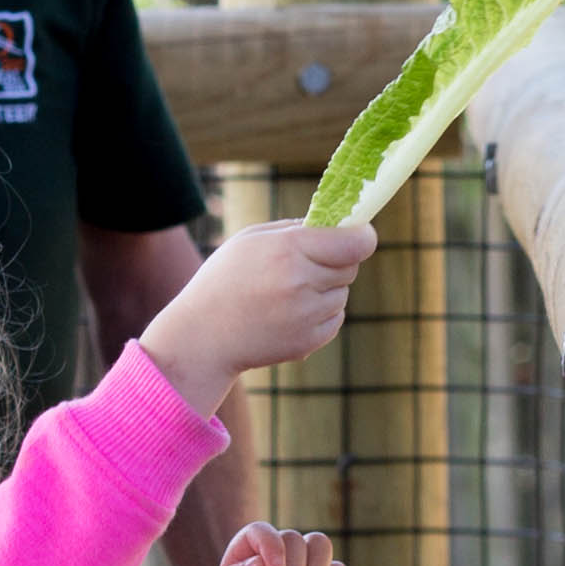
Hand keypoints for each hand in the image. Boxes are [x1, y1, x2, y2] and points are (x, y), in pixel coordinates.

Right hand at [138, 221, 377, 409]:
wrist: (202, 336)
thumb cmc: (225, 280)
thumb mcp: (251, 240)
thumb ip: (296, 229)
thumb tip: (336, 224)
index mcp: (288, 250)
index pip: (355, 242)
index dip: (362, 236)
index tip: (359, 235)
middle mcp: (301, 282)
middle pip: (350, 266)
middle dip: (335, 262)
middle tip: (303, 265)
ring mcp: (307, 315)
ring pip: (342, 294)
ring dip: (325, 290)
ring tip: (285, 294)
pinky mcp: (310, 341)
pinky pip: (335, 319)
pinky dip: (320, 315)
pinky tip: (286, 315)